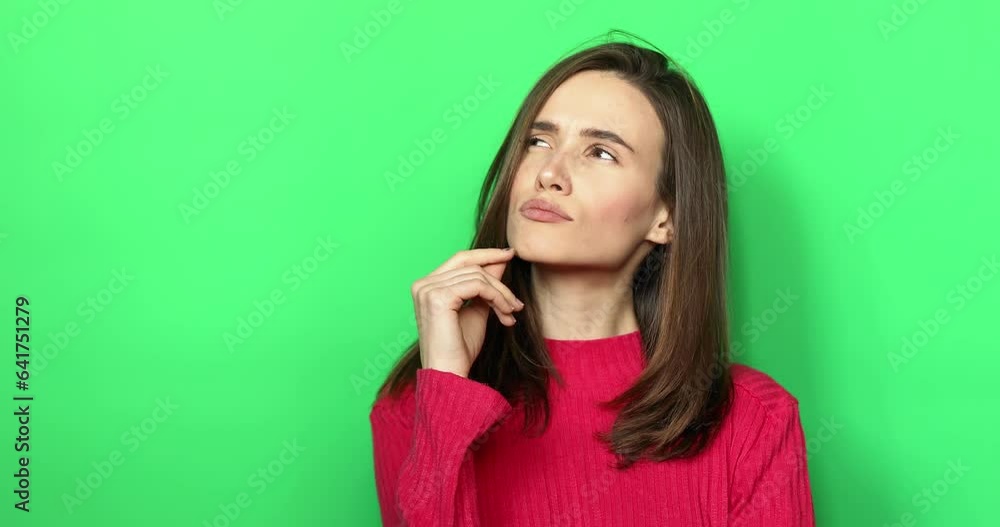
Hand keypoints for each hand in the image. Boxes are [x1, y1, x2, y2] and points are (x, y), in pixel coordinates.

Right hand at [411, 248, 523, 377]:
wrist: (449, 375)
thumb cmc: (459, 349)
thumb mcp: (477, 309)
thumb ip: (486, 285)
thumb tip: (500, 259)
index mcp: (427, 286)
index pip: (460, 259)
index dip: (486, 255)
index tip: (510, 254)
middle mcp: (423, 284)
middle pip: (470, 265)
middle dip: (498, 280)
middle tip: (516, 301)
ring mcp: (428, 290)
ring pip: (478, 276)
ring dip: (501, 295)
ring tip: (511, 314)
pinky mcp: (438, 297)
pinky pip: (478, 286)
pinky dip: (497, 297)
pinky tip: (505, 314)